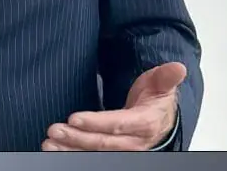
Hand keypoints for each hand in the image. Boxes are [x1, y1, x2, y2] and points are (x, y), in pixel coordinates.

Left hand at [42, 62, 185, 150]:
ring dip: (71, 150)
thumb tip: (178, 67)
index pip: (119, 124)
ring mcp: (123, 151)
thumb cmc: (154, 100)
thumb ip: (165, 77)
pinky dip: (72, 155)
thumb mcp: (160, 85)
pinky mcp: (112, 154)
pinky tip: (53, 151)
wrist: (159, 119)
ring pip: (96, 154)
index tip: (74, 118)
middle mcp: (135, 143)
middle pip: (104, 143)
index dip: (97, 122)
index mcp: (145, 123)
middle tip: (54, 130)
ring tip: (48, 144)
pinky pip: (92, 157)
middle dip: (77, 137)